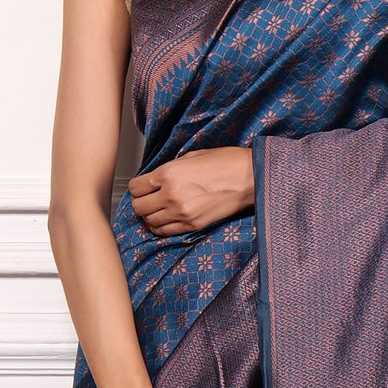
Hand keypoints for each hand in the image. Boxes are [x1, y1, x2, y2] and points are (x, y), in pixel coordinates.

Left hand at [128, 146, 253, 235]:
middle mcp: (171, 195)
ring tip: (157, 209)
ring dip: (150, 215)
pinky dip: (159, 227)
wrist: (251, 178)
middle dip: (141, 202)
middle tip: (147, 198)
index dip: (137, 187)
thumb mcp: (193, 156)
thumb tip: (159, 178)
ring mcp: (181, 213)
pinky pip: (164, 232)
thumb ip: (171, 168)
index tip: (141, 187)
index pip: (136, 187)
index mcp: (169, 173)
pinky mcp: (192, 225)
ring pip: (149, 221)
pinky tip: (164, 219)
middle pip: (139, 206)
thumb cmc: (227, 163)